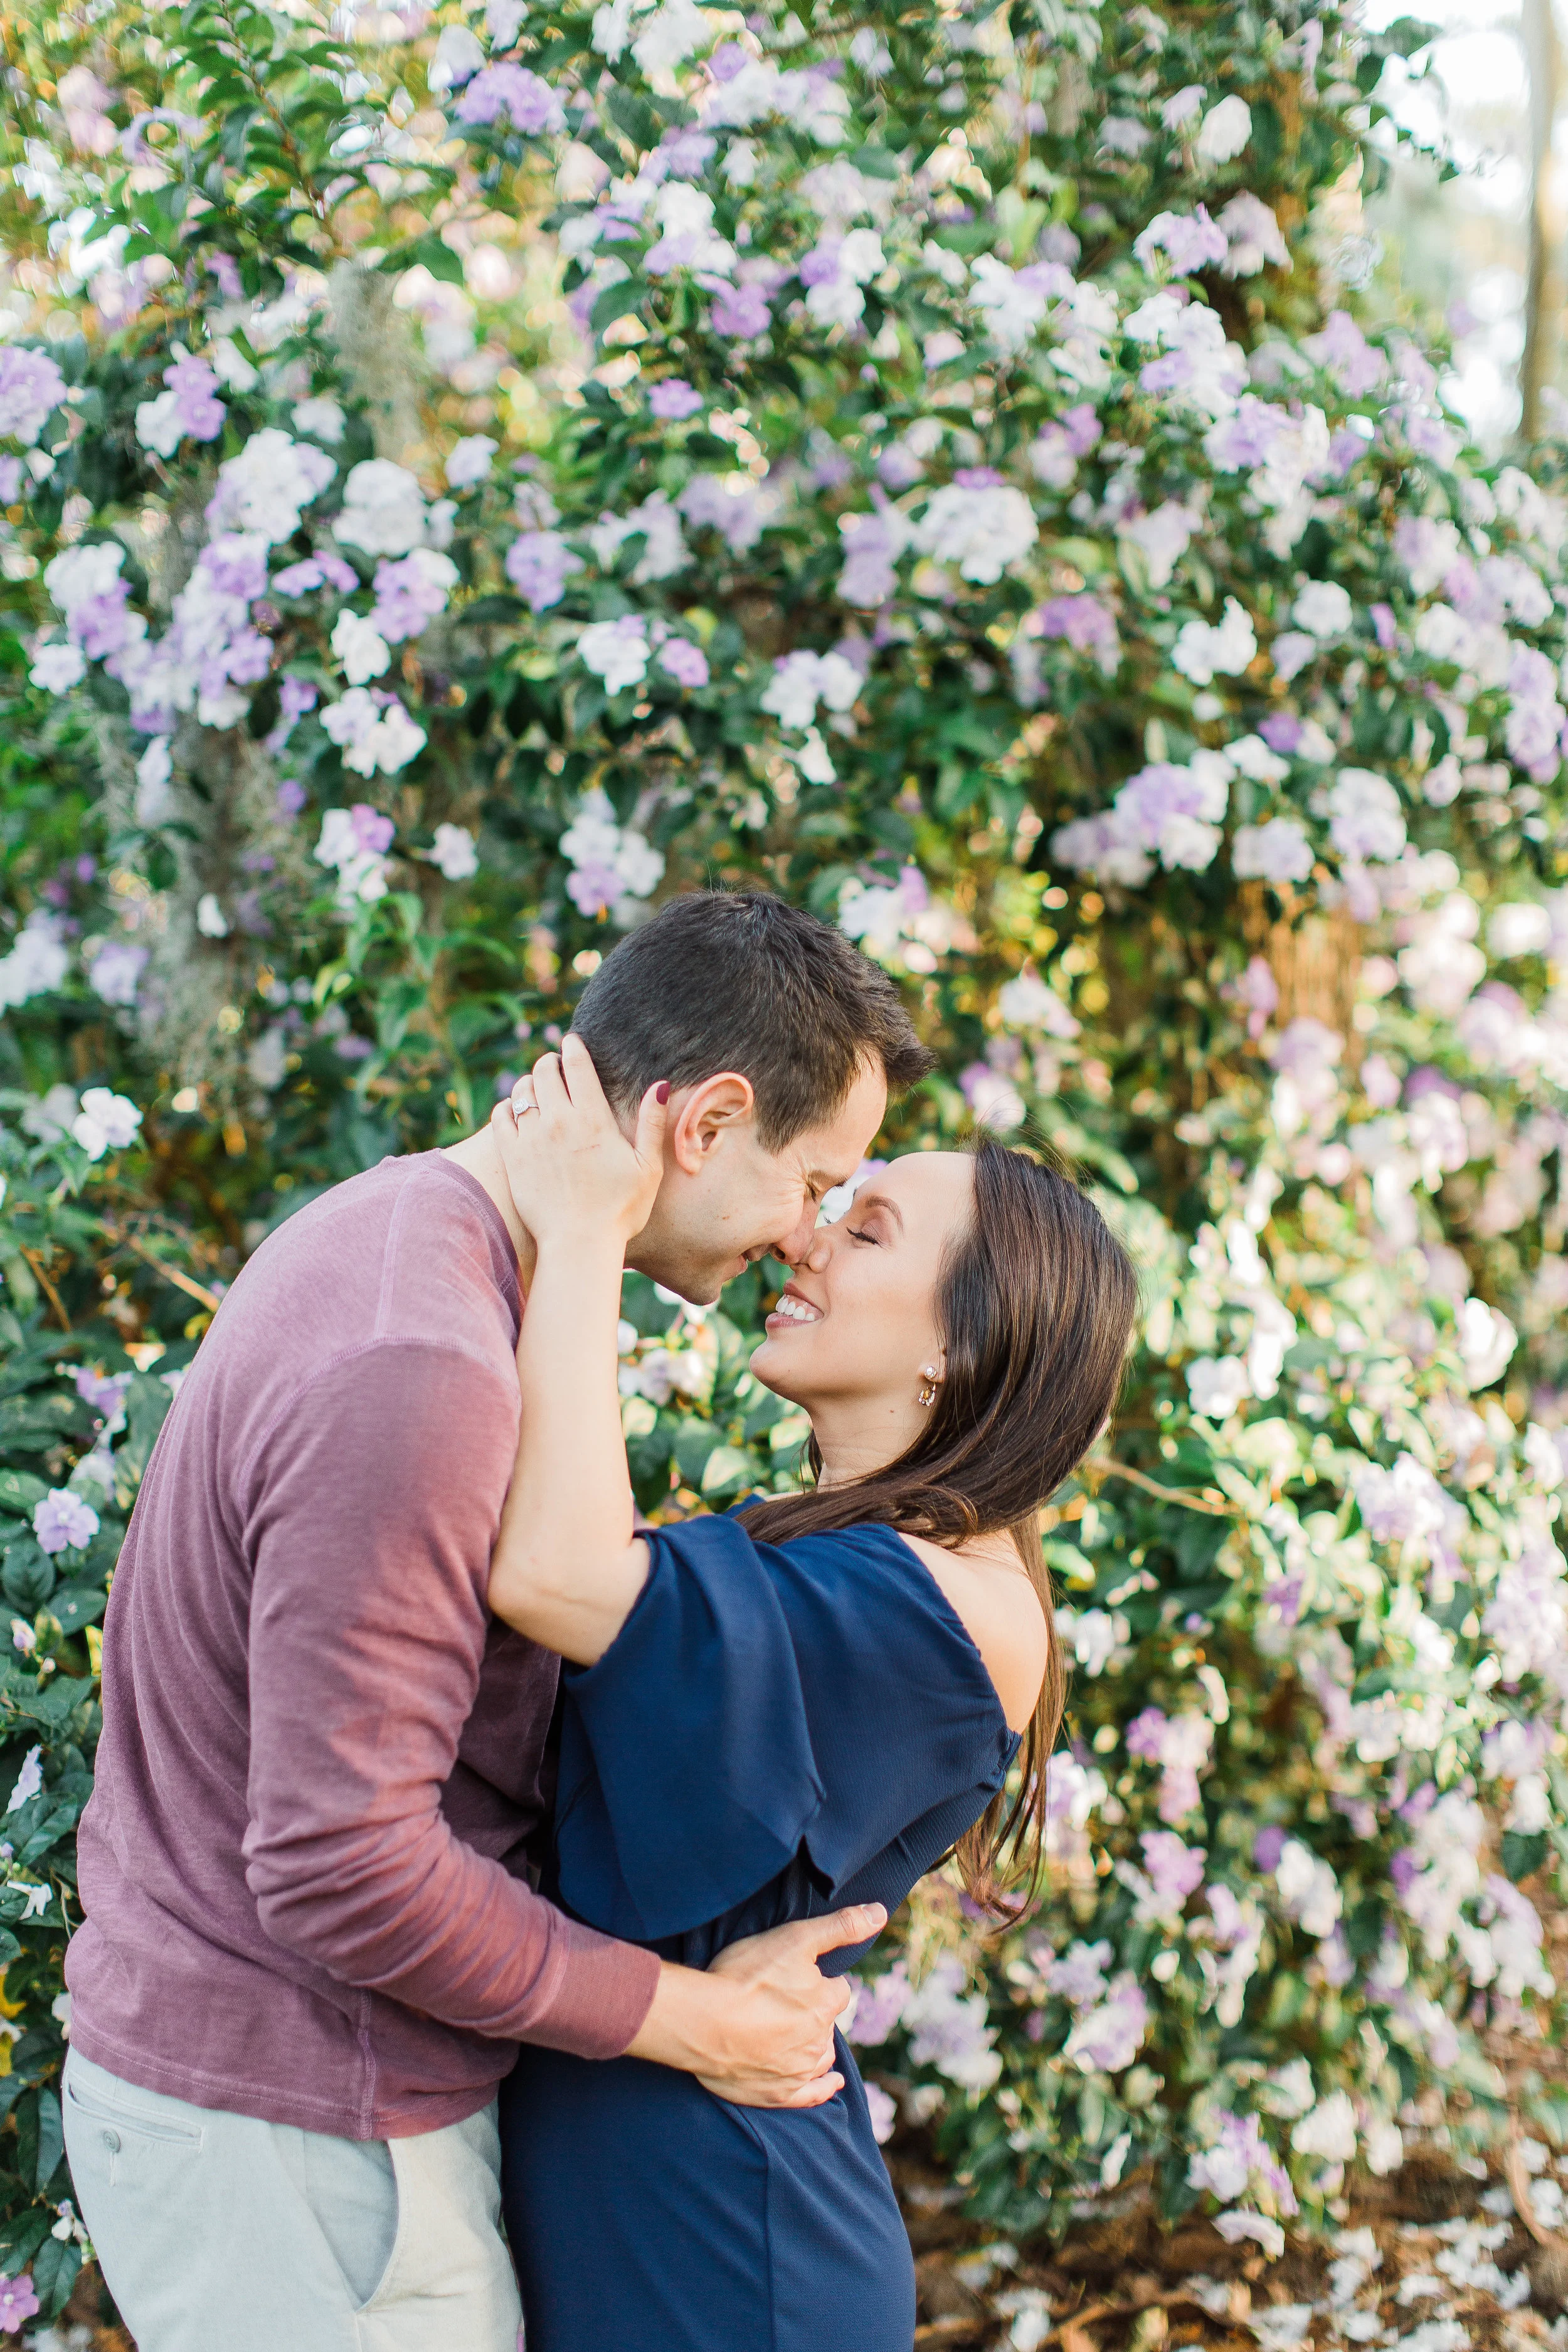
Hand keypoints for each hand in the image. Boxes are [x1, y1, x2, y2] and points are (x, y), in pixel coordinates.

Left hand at [489, 1033, 666, 1251]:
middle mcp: (559, 1122)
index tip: (572, 1042)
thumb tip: (660, 1085)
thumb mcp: (648, 1167)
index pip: (577, 1065)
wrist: (579, 1245)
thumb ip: (652, 1123)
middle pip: (545, 1071)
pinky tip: (515, 1113)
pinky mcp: (512, 1158)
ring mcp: (532, 1139)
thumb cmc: (620, 1211)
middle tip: (555, 1066)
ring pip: (521, 1090)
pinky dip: (507, 1107)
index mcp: (593, 1120)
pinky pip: (500, 1117)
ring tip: (537, 1088)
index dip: (574, 1047)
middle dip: (550, 1062)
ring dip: (529, 1082)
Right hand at [624, 1905, 886, 2108]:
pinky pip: (811, 2094)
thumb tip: (880, 1913)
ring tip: (796, 2033)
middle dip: (812, 2012)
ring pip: (821, 2055)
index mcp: (827, 2003)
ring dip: (815, 2043)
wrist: (704, 2022)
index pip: (836, 1990)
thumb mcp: (795, 1938)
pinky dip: (823, 2087)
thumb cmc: (746, 1976)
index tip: (793, 1977)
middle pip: (826, 2022)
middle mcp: (820, 2040)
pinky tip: (832, 2081)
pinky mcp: (779, 2094)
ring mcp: (800, 2070)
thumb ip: (840, 1926)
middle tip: (781, 2001)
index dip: (817, 1981)